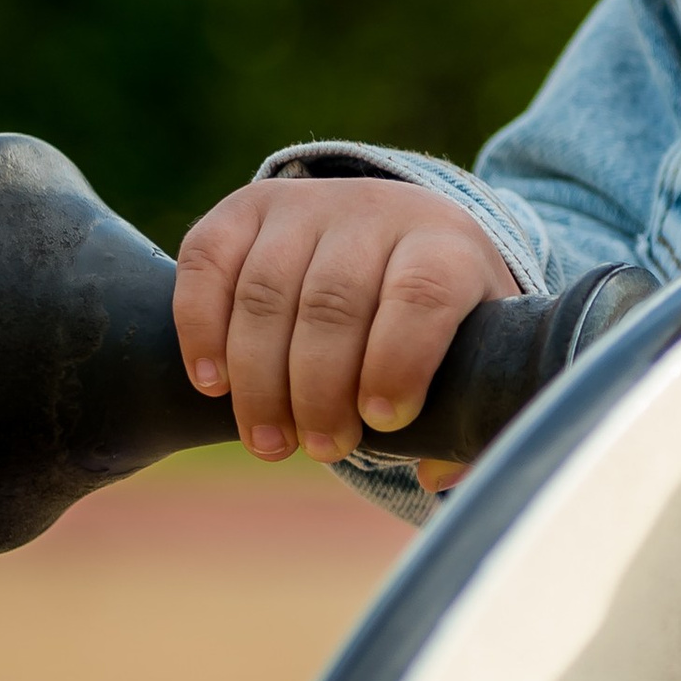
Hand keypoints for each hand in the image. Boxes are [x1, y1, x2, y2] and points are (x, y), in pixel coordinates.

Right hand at [173, 176, 517, 479]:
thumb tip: (436, 476)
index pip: (423, 293)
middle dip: (319, 391)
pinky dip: (201, 328)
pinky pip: (207, 262)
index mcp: (445, 246)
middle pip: (333, 303)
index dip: (399, 361)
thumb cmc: (443, 315)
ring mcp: (304, 205)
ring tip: (269, 442)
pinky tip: (213, 385)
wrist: (399, 231)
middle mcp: (374, 211)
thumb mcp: (479, 352)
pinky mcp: (244, 208)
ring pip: (266, 291)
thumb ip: (476, 414)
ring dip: (259, 379)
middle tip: (321, 449)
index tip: (383, 420)